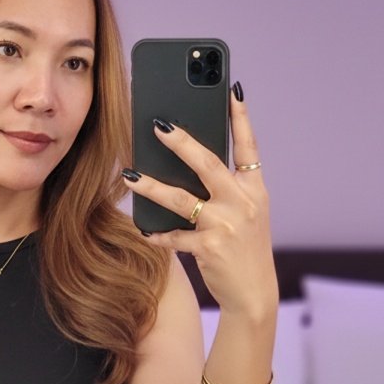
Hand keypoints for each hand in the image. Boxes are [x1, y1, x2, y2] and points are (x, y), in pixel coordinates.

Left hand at [124, 90, 277, 319]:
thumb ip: (227, 189)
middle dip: (180, 142)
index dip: (241, 118)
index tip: (232, 90)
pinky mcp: (209, 247)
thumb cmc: (244, 248)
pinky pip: (175, 235)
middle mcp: (243, 202)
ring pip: (181, 198)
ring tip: (129, 175)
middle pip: (207, 163)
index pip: (248, 147)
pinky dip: (158, 234)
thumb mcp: (246, 214)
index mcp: (255, 189)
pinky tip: (145, 231)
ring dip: (151, 186)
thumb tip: (191, 162)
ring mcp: (226, 224)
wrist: (254, 294)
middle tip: (157, 125)